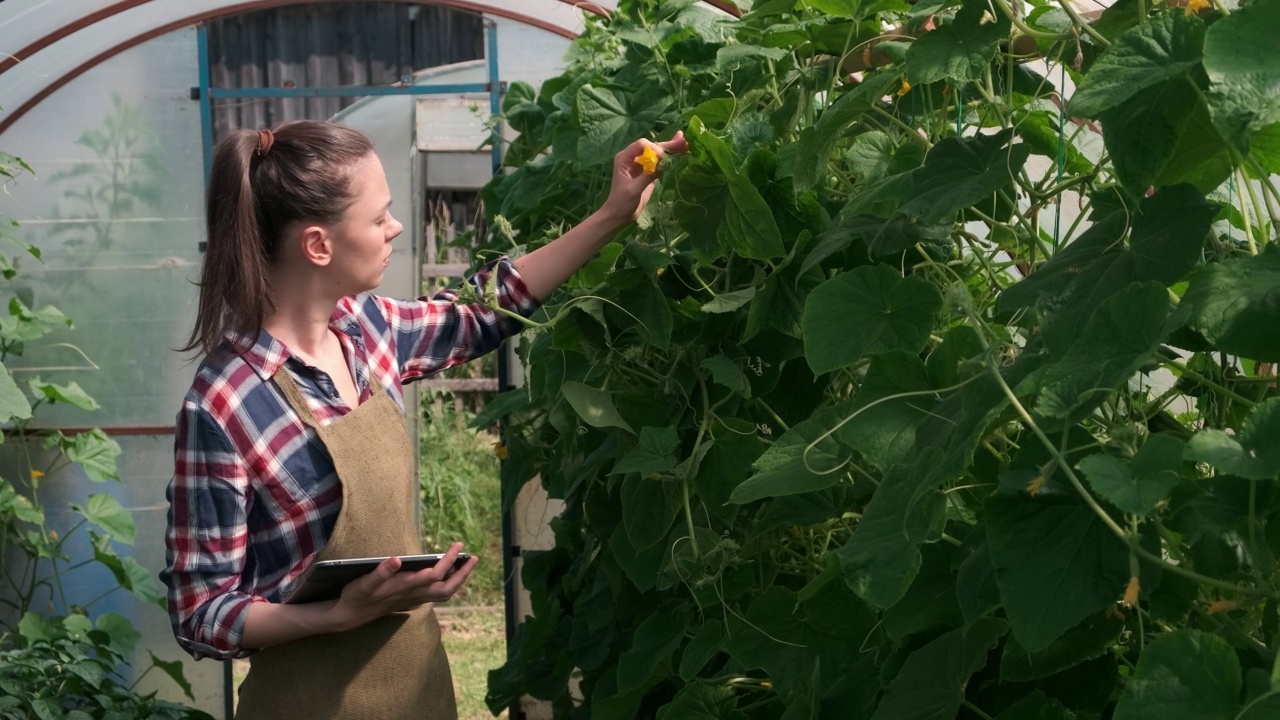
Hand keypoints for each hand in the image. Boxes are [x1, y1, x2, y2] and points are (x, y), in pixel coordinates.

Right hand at [328, 543, 476, 630]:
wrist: (352, 615)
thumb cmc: (358, 596)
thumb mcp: (364, 583)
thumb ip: (381, 572)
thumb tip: (396, 560)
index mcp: (404, 588)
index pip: (433, 575)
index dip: (448, 562)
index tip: (458, 547)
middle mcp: (413, 595)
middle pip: (446, 588)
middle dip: (462, 573)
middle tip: (473, 556)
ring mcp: (414, 599)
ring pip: (444, 593)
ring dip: (458, 579)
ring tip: (467, 564)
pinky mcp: (412, 600)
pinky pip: (437, 594)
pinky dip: (448, 584)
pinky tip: (451, 574)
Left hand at [598, 131, 689, 227]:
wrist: (620, 214)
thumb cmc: (622, 202)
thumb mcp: (634, 189)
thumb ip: (648, 175)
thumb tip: (663, 164)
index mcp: (625, 158)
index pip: (642, 145)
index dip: (654, 149)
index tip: (663, 159)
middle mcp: (633, 157)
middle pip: (652, 147)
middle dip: (667, 145)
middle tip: (683, 141)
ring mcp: (641, 164)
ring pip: (657, 153)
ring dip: (671, 149)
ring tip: (686, 143)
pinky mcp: (648, 172)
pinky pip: (659, 162)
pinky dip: (669, 158)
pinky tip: (680, 151)